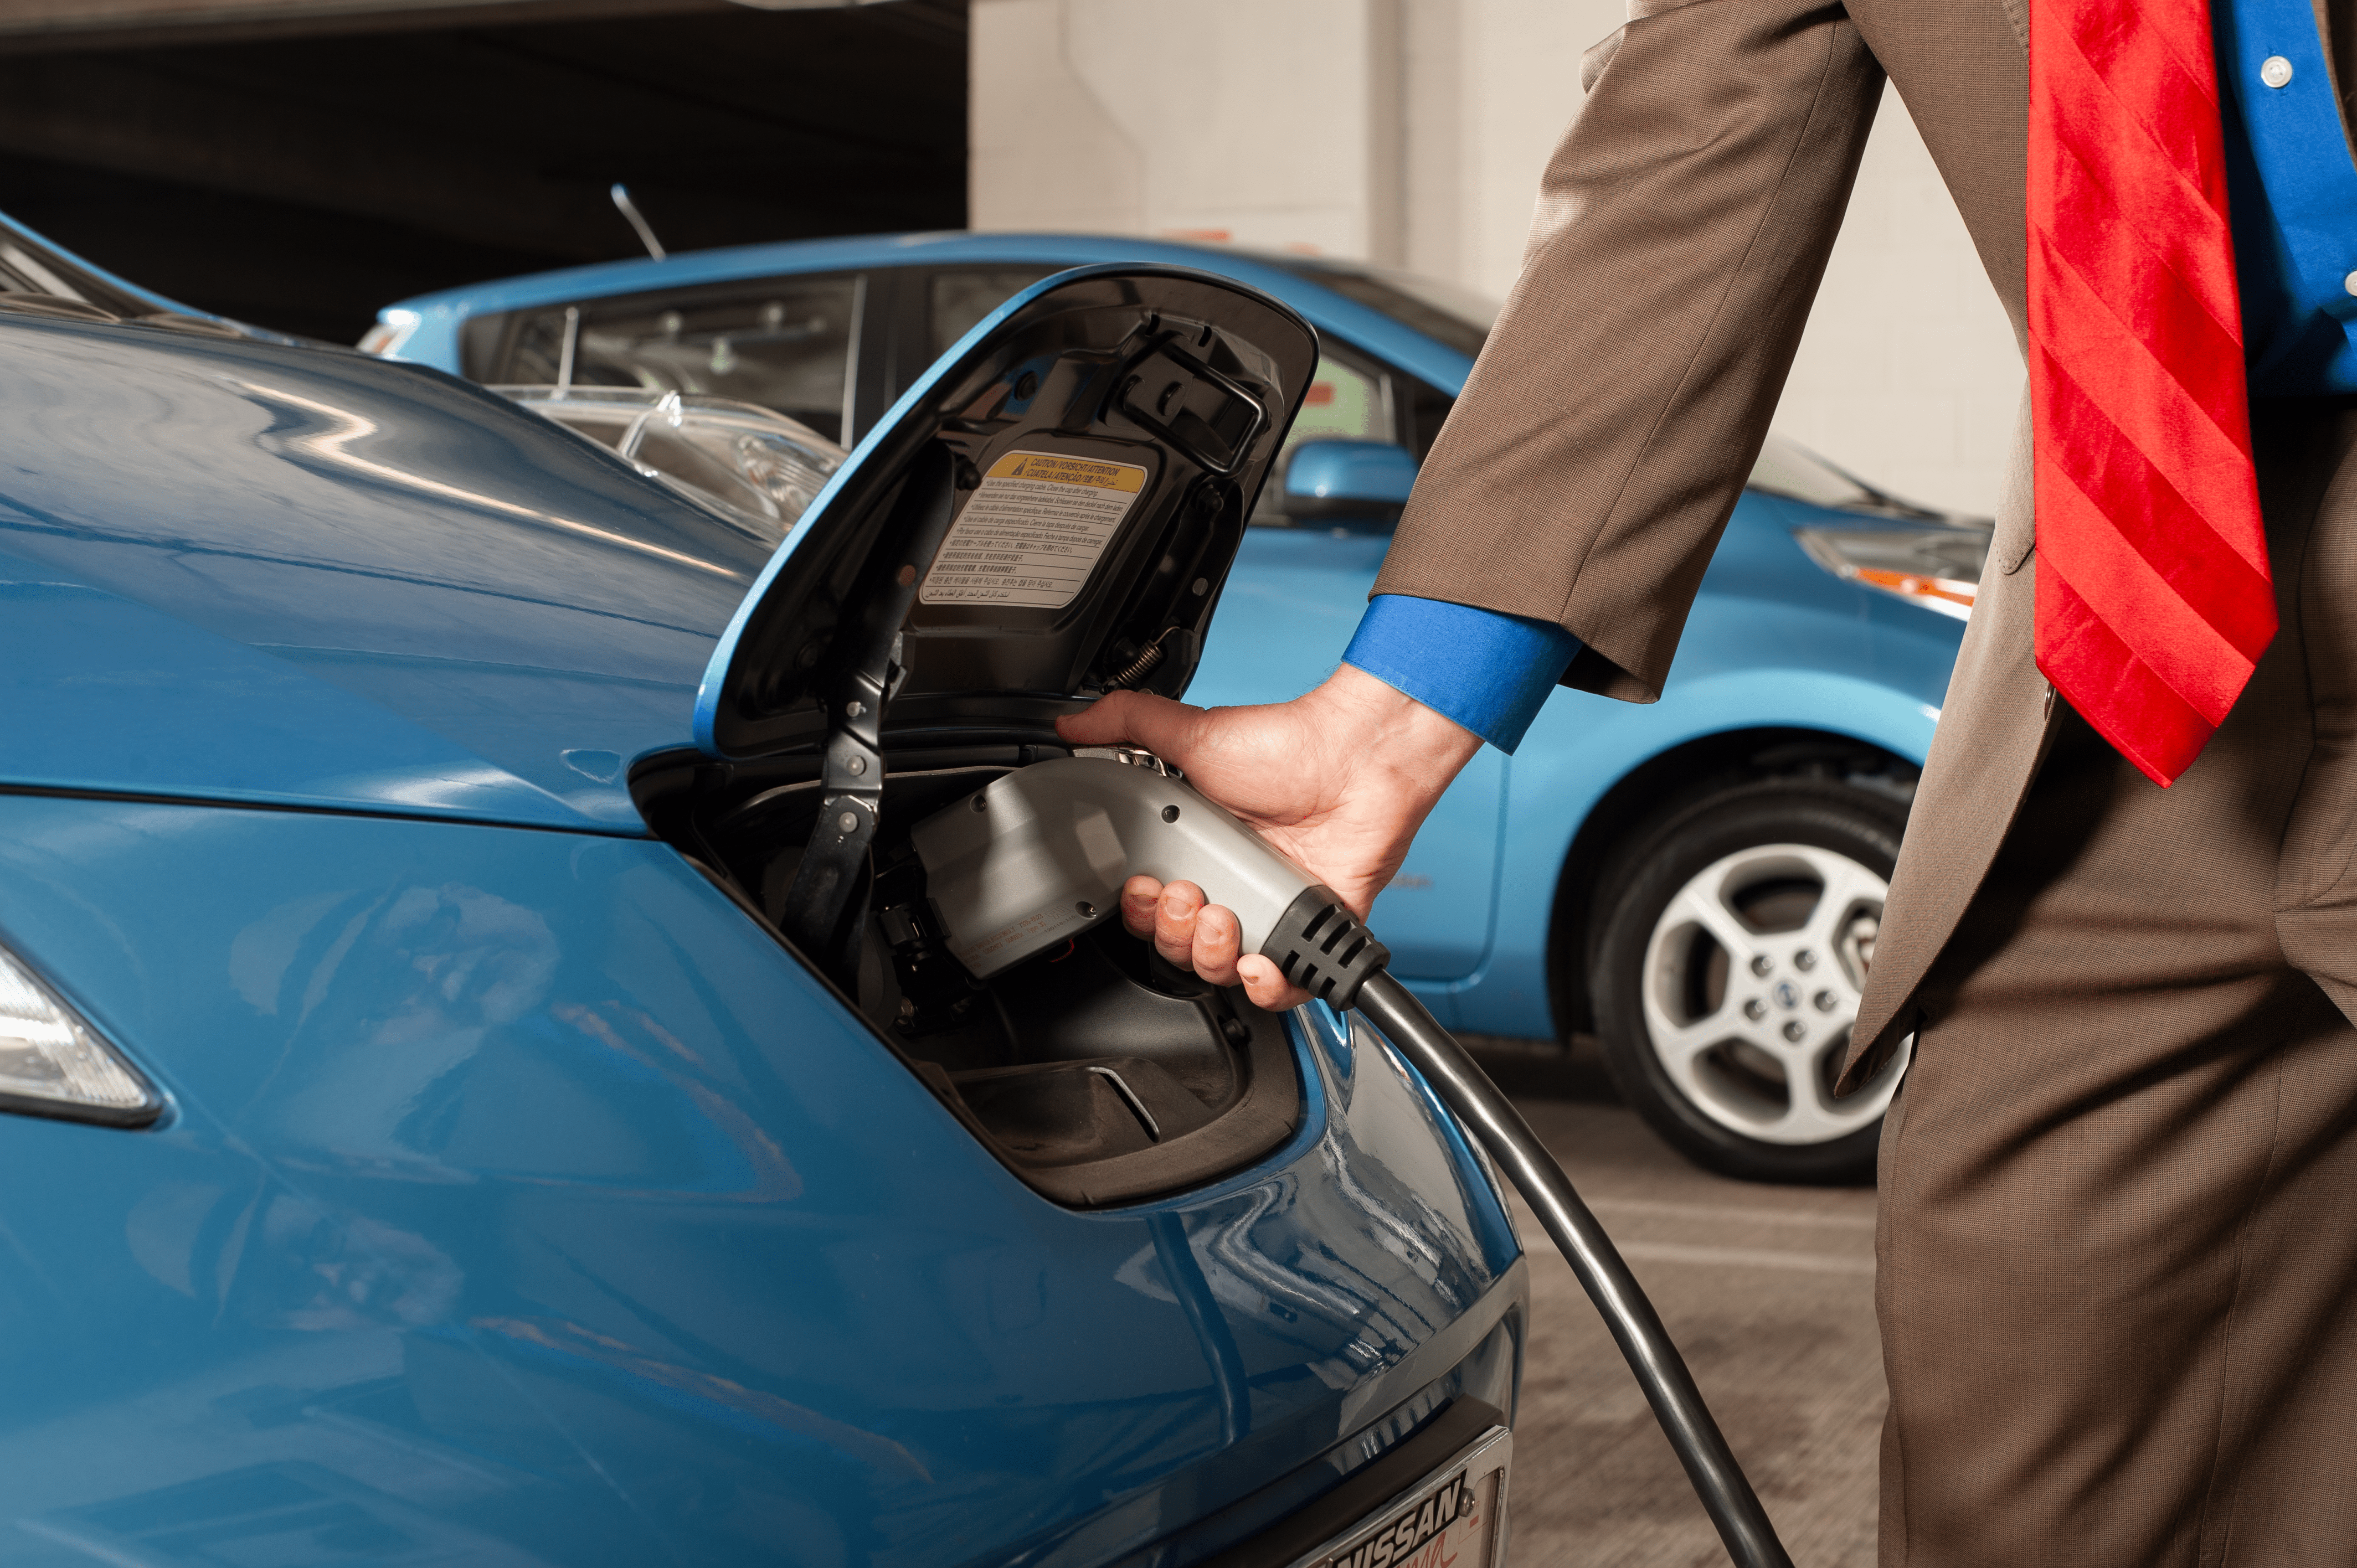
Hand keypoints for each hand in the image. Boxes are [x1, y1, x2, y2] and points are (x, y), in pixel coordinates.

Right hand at [1057, 664, 1483, 1008]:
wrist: (1355, 760)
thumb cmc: (1287, 748)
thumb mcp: (1193, 735)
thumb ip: (1127, 724)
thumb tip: (1073, 725)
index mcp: (1197, 854)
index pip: (1152, 910)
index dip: (1141, 911)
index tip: (1144, 888)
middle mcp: (1231, 889)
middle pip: (1179, 949)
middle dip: (1173, 931)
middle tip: (1188, 894)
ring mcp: (1270, 915)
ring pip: (1221, 972)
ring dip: (1209, 954)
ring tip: (1222, 915)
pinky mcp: (1310, 933)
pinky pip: (1283, 991)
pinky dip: (1266, 988)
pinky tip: (1257, 963)